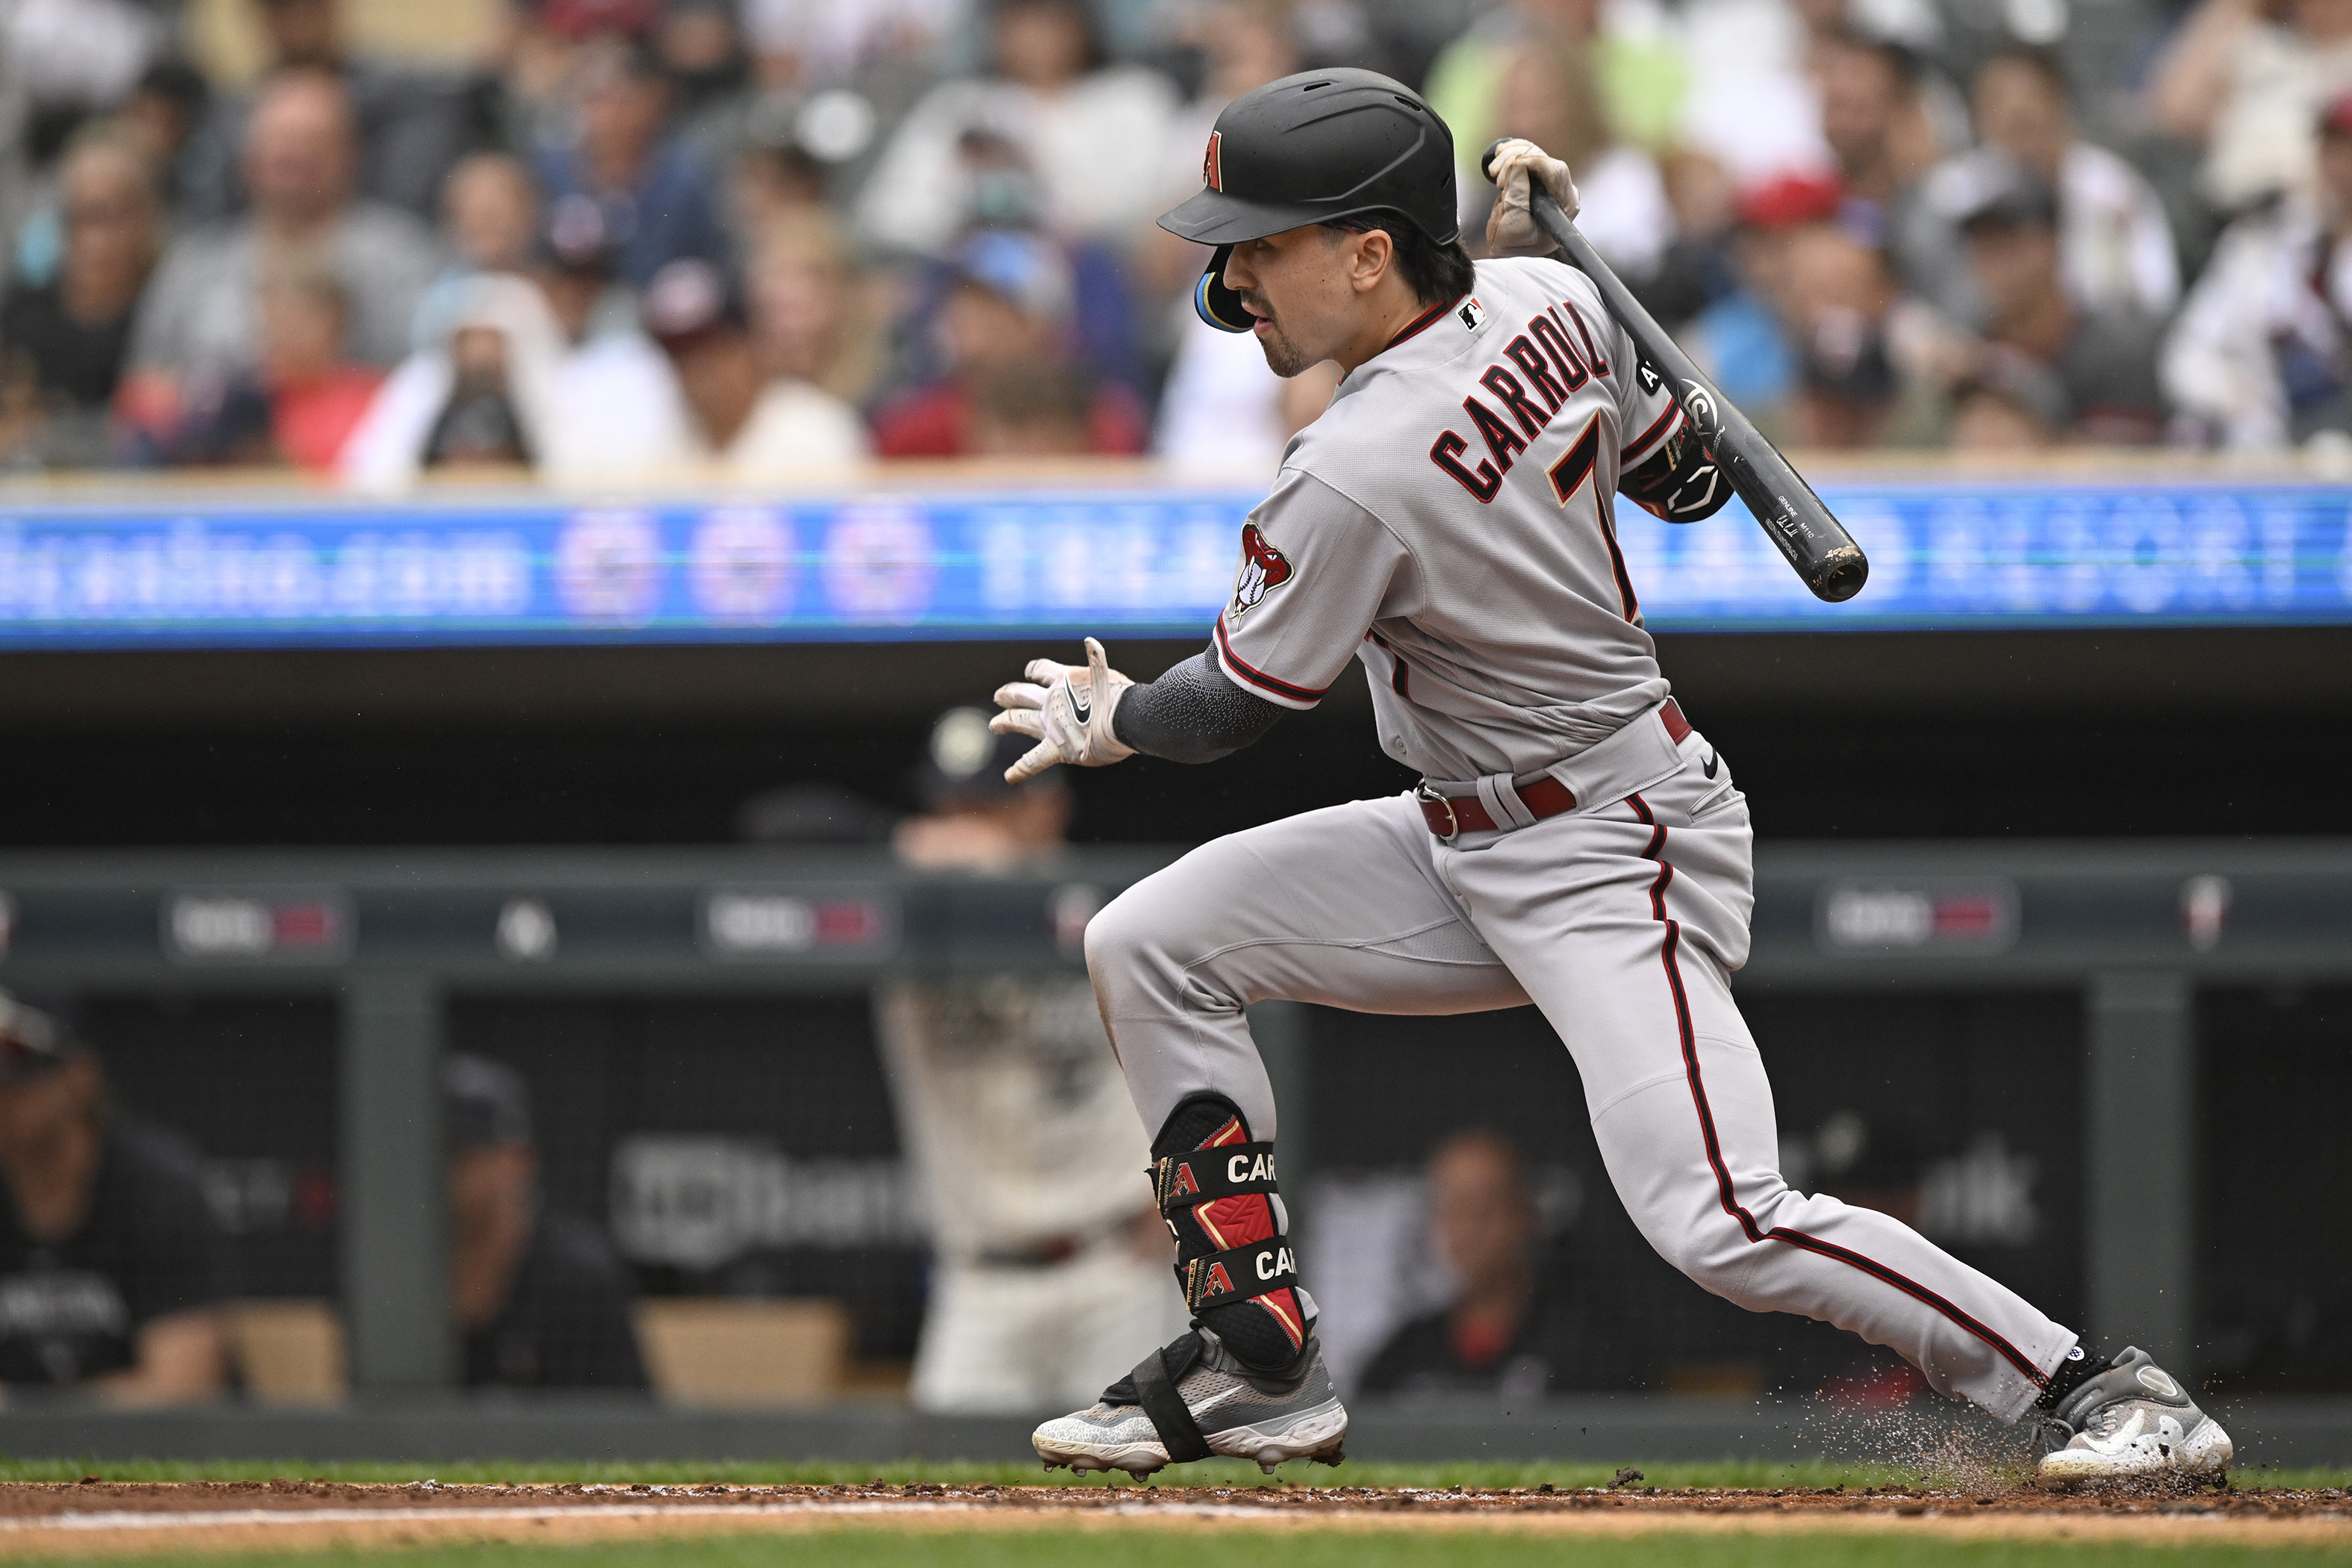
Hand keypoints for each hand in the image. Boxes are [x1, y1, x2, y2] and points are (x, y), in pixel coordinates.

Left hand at [989, 637, 1135, 782]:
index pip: (1040, 669)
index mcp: (1064, 679)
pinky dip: (1020, 770)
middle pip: (1022, 694)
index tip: (1030, 673)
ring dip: (1005, 721)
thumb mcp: (1106, 671)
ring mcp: (1051, 724)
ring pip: (1019, 720)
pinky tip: (1010, 776)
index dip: (1034, 670)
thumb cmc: (1122, 696)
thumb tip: (1091, 641)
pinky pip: (1033, 761)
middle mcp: (1052, 700)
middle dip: (1009, 695)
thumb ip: (1096, 659)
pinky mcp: (1056, 748)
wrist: (1125, 719)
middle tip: (999, 696)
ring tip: (995, 724)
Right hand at [1485, 137, 1580, 257]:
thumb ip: (1518, 192)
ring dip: (1509, 155)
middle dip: (1514, 160)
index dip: (1528, 165)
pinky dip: (1510, 151)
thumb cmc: (1514, 244)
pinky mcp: (1538, 177)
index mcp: (1565, 204)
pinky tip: (1498, 157)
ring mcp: (1551, 183)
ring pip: (1533, 152)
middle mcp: (1562, 191)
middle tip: (1496, 179)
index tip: (1505, 178)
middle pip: (1542, 157)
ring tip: (1494, 173)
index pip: (1554, 169)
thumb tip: (1516, 162)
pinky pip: (1527, 153)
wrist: (1508, 250)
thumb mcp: (1513, 222)